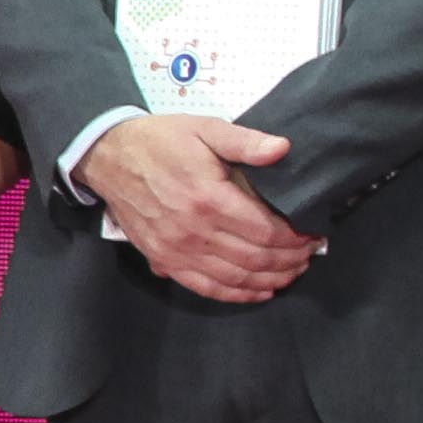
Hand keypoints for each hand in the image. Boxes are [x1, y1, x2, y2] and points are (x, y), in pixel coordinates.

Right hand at [93, 114, 316, 302]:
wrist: (108, 157)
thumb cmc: (160, 141)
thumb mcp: (204, 128)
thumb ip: (245, 141)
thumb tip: (282, 148)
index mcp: (208, 198)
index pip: (265, 230)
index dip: (295, 238)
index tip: (313, 235)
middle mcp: (193, 230)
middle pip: (255, 258)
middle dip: (289, 260)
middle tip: (310, 255)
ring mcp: (176, 250)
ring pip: (235, 277)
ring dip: (270, 279)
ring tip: (294, 272)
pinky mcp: (163, 260)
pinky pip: (205, 287)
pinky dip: (237, 294)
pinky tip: (260, 290)